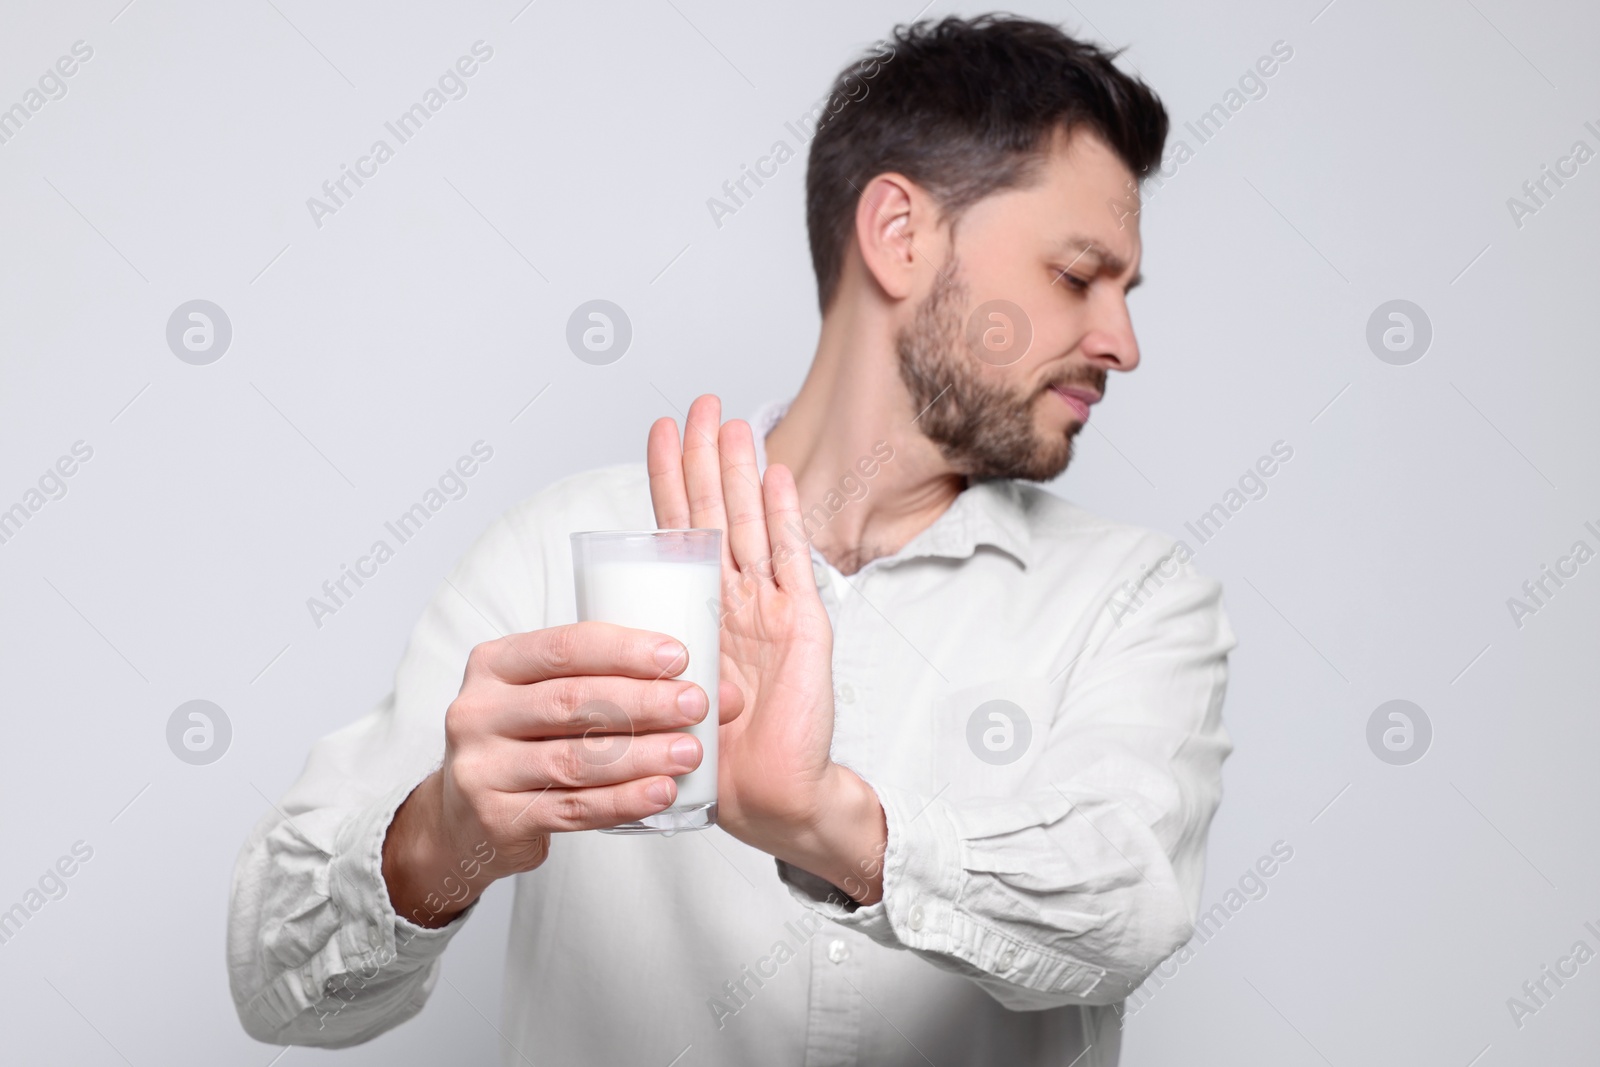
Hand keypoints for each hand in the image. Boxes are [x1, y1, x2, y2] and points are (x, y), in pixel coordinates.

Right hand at [382, 621, 743, 926]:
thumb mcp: (545, 698)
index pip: (564, 647)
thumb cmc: (526, 743)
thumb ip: (610, 684)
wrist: (462, 819)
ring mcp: (482, 767)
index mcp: (494, 665)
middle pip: (572, 701)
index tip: (679, 655)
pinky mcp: (498, 817)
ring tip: (691, 752)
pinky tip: (662, 792)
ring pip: (575, 759)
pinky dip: (623, 801)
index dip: (624, 650)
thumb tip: (718, 689)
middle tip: (697, 704)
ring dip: (641, 754)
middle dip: (643, 701)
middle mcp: (479, 711)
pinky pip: (573, 808)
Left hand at [647, 395, 887, 900]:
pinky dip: (783, 517)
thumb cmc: (715, 754)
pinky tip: (776, 476)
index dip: (669, 479)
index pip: (678, 530)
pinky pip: (791, 560)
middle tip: (701, 402)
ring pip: (750, 524)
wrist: (769, 796)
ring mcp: (770, 607)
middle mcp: (734, 599)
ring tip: (734, 420)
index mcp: (697, 610)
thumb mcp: (664, 691)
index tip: (660, 428)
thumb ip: (648, 652)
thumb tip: (605, 628)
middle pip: (715, 512)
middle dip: (706, 456)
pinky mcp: (802, 625)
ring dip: (740, 471)